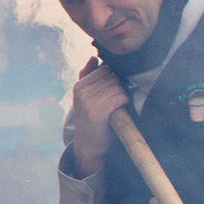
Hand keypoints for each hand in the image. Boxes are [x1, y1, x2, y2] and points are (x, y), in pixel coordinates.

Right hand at [71, 58, 128, 175]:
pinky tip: (122, 108)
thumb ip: (88, 76)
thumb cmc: (91, 119)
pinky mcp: (98, 112)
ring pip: (117, 87)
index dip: (114, 78)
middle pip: (112, 77)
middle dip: (120, 86)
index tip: (114, 90)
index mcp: (79, 86)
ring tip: (119, 105)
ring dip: (123, 95)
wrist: (89, 145)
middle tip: (118, 99)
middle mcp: (82, 92)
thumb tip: (94, 58)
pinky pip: (119, 97)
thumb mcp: (85, 97)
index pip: (104, 70)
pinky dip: (124, 101)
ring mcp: (89, 102)